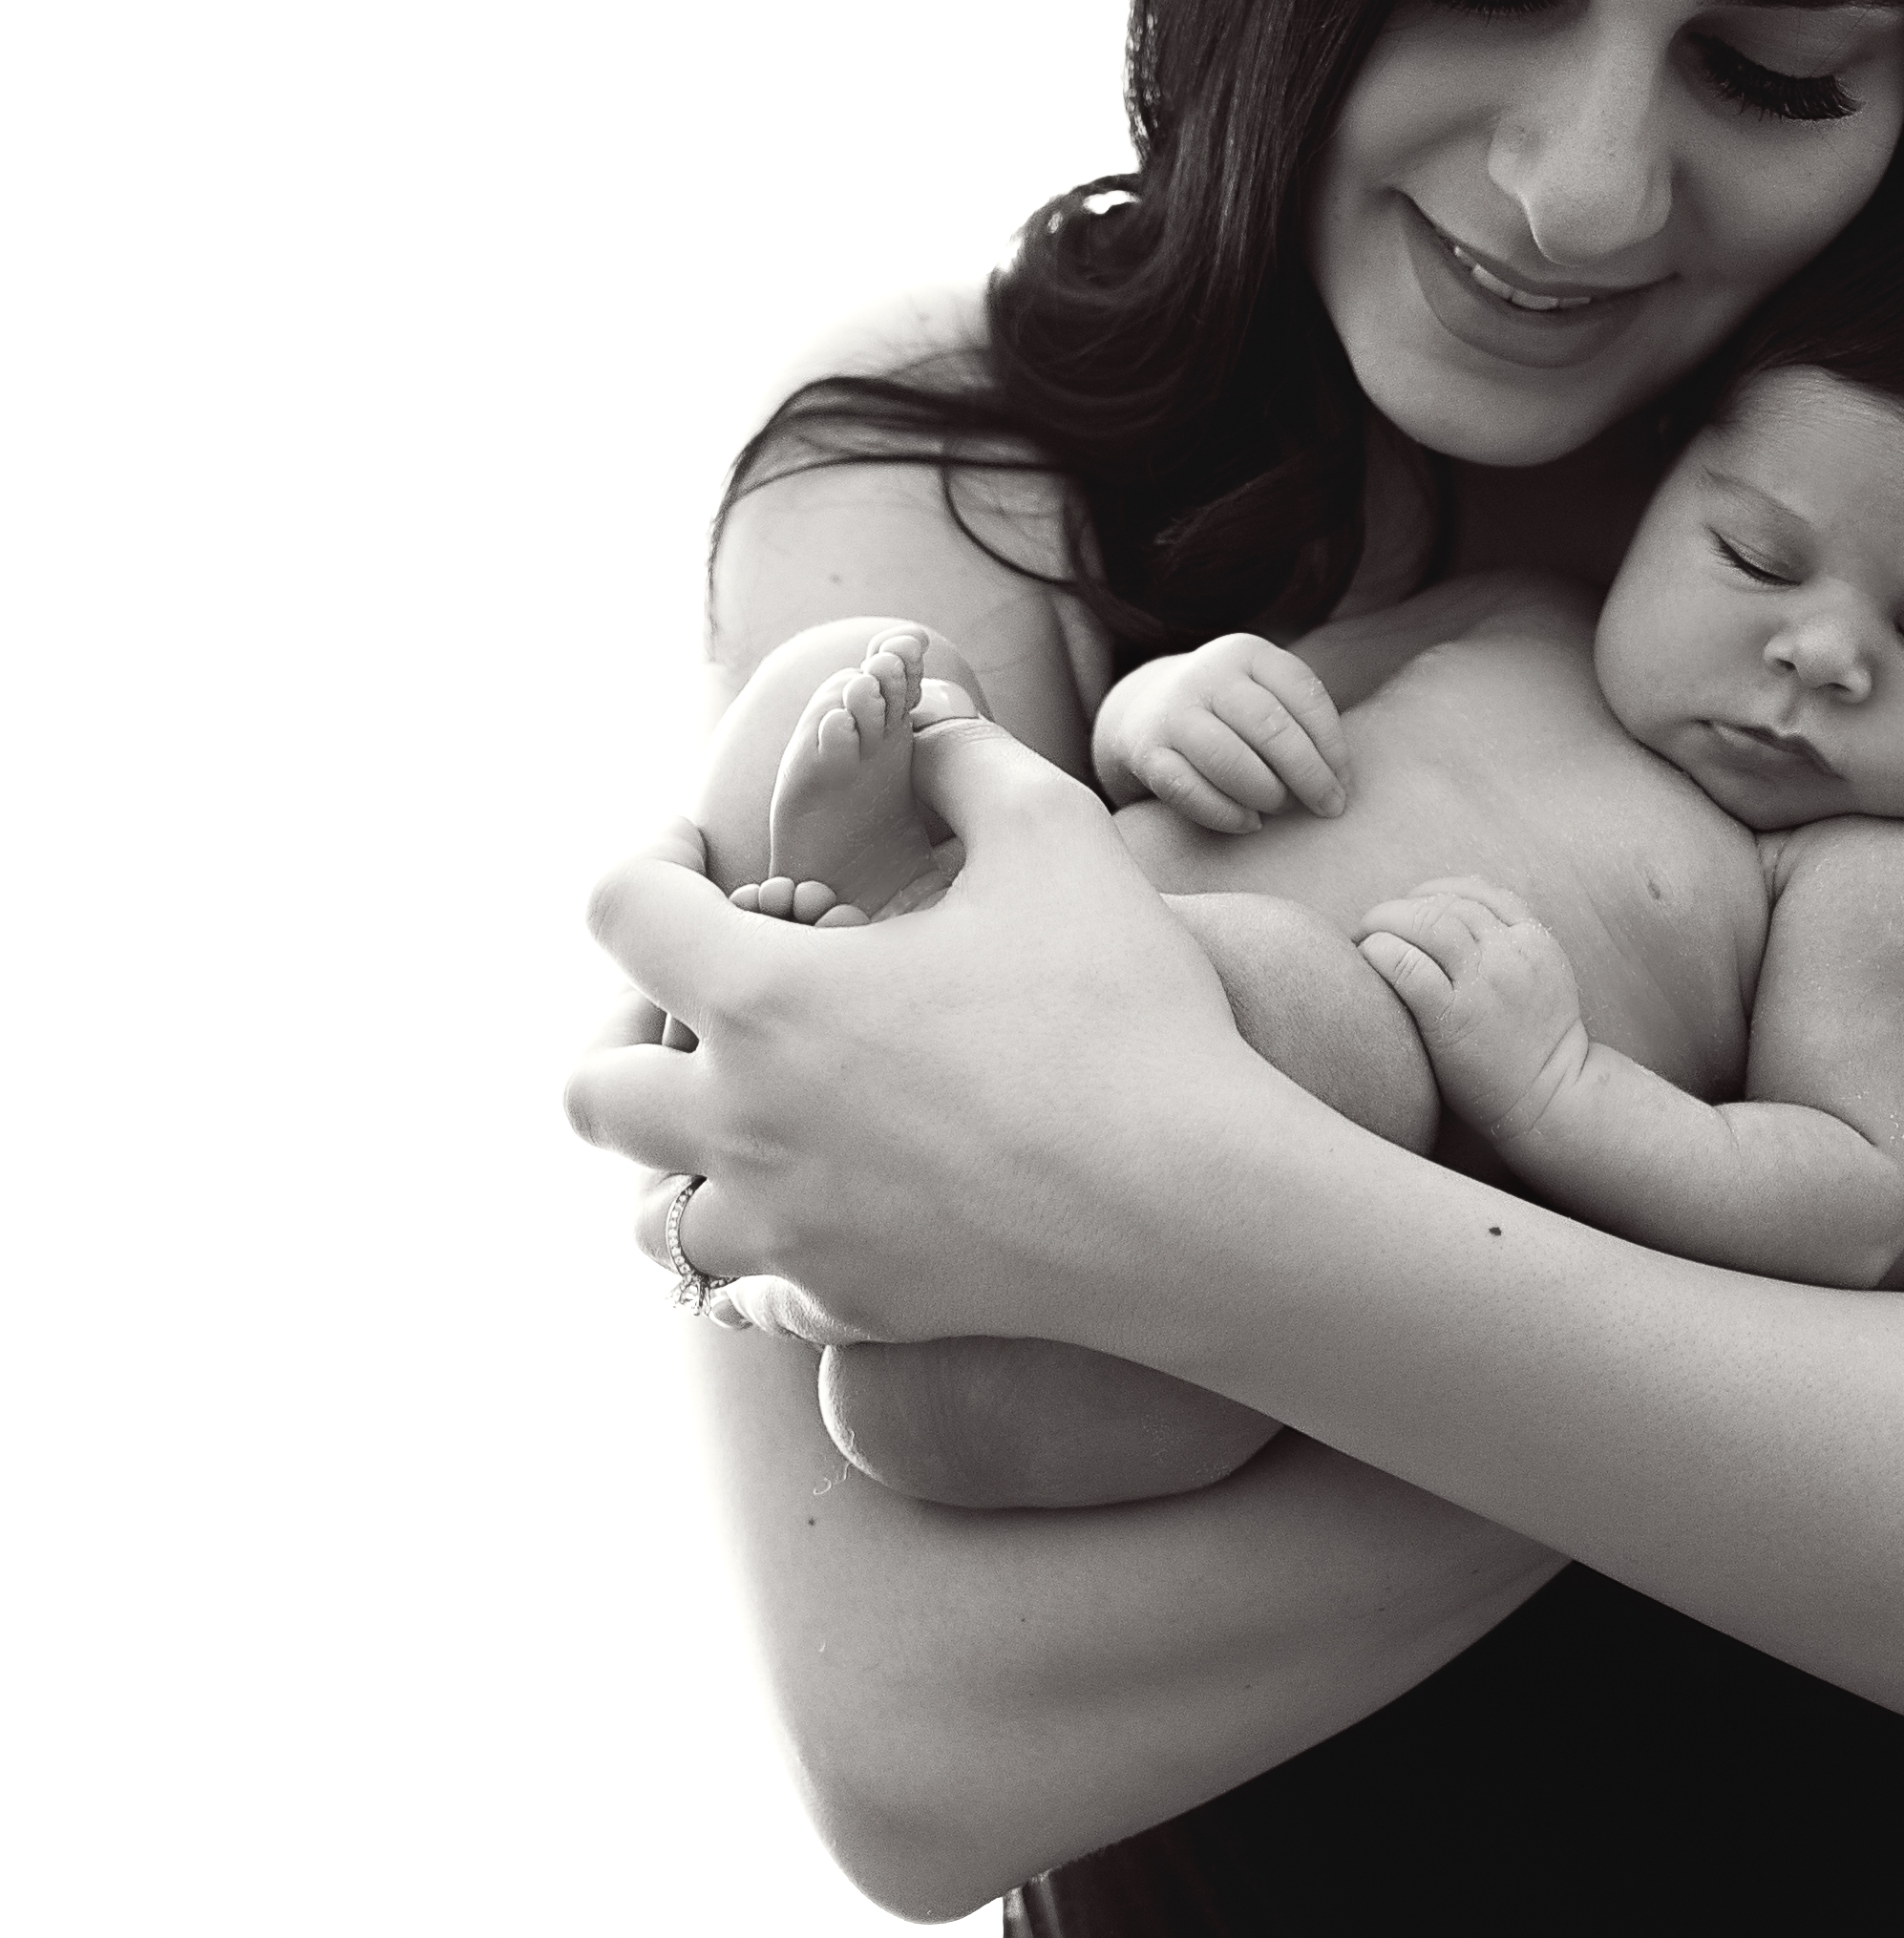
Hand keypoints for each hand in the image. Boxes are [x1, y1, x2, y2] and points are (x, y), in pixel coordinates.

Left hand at [567, 713, 1263, 1349]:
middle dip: (626, 1036)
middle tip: (704, 1011)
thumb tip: (927, 723)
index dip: (648, 863)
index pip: (622, 914)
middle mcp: (743, 1124)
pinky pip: (742, 1290)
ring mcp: (785, 1229)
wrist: (1189, 1202)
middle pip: (592, 1091)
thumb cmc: (1121, 1012)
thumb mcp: (1057, 839)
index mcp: (768, 999)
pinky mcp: (843, 1302)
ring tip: (749, 1128)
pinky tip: (820, 1213)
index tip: (698, 858)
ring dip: (677, 1163)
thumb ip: (970, 760)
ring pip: (650, 1215)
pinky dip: (758, 1252)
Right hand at [1091, 631, 1352, 832]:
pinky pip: (1188, 790)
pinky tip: (1250, 824)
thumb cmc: (1233, 713)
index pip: (1305, 694)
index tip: (1346, 783)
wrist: (1147, 708)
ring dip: (1267, 794)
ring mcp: (1172, 711)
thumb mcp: (1266, 694)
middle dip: (1309, 775)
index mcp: (1248, 652)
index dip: (1333, 744)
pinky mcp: (1145, 751)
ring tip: (1283, 808)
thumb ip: (1303, 724)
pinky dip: (1226, 814)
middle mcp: (1207, 674)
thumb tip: (1342, 784)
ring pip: (1228, 759)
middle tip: (1329, 807)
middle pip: (1270, 726)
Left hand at [1357, 878, 1588, 1147]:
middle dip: (1400, 907)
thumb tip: (1457, 926)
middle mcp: (1511, 953)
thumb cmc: (1537, 1048)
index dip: (1435, 891)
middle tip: (1372, 925)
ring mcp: (1483, 983)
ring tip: (1361, 939)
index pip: (1479, 892)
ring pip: (1425, 923)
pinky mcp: (1453, 1016)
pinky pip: (1406, 965)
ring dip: (1383, 922)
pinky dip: (1379, 952)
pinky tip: (1365, 959)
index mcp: (1534, 941)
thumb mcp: (1543, 981)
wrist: (1552, 1099)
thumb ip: (1513, 949)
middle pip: (1445, 904)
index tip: (1411, 906)